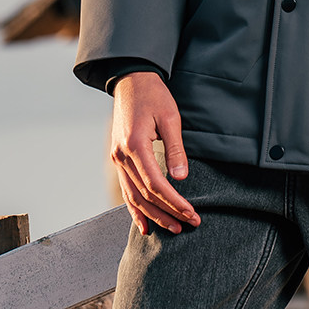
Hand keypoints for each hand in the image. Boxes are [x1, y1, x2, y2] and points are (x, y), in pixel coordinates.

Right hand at [111, 73, 201, 235]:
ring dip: (152, 215)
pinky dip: (134, 208)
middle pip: (144, 195)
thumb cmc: (153, 95)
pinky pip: (126, 189)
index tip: (191, 213)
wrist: (131, 80)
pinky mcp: (118, 159)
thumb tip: (181, 178)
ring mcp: (117, 159)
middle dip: (166, 213)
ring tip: (171, 228)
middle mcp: (121, 156)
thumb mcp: (170, 117)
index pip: (156, 184)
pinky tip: (144, 224)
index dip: (174, 202)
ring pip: (133, 197)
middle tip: (187, 225)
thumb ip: (175, 149)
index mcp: (135, 145)